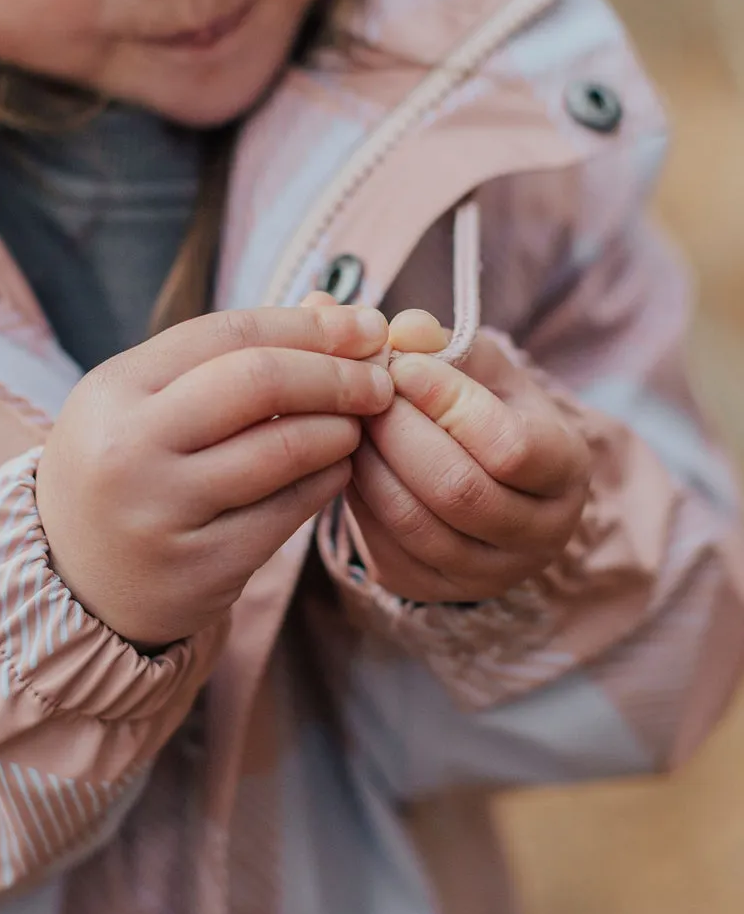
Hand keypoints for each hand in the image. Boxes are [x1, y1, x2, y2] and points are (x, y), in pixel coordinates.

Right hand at [36, 305, 393, 646]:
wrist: (71, 580)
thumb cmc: (122, 470)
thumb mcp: (143, 402)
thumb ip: (227, 357)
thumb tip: (333, 310)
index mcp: (113, 389)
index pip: (229, 333)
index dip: (308, 325)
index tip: (364, 325)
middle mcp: (129, 448)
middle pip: (259, 382)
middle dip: (335, 373)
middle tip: (378, 379)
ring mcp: (163, 512)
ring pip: (282, 450)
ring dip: (339, 429)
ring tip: (357, 424)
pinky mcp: (200, 568)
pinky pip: (287, 511)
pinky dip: (326, 481)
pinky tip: (338, 468)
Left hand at [349, 312, 591, 603]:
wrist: (482, 478)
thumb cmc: (482, 408)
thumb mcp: (475, 366)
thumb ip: (438, 341)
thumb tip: (394, 326)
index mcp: (566, 469)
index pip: (511, 447)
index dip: (449, 401)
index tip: (403, 363)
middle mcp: (539, 533)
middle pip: (457, 488)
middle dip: (397, 431)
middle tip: (361, 390)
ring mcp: (486, 572)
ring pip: (414, 522)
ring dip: (369, 462)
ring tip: (347, 418)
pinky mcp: (431, 588)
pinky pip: (383, 546)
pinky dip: (357, 497)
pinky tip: (347, 457)